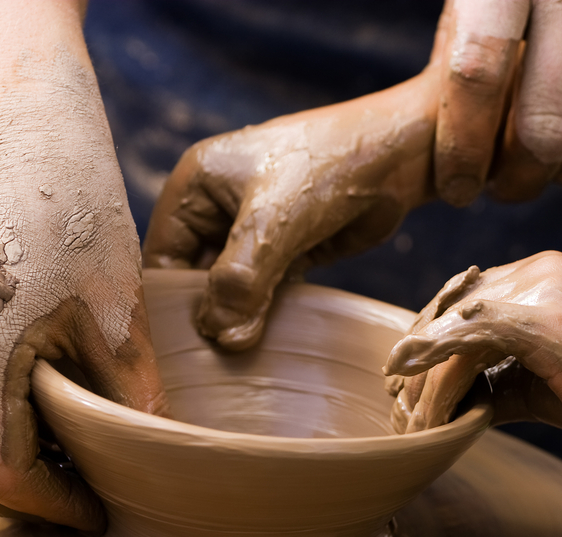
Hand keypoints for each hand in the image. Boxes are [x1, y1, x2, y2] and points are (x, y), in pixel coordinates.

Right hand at [0, 12, 166, 532]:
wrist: (15, 123)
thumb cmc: (74, 202)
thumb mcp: (117, 309)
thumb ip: (129, 397)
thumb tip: (148, 461)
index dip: (51, 504)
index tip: (97, 511)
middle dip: (24, 492)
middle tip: (86, 492)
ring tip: (68, 452)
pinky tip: (33, 410)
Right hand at [143, 71, 439, 349]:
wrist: (400, 154)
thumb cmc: (329, 167)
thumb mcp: (275, 223)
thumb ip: (241, 281)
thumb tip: (221, 339)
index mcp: (194, 187)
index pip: (162, 257)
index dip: (172, 301)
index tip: (185, 346)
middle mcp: (215, 208)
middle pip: (193, 277)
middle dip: (208, 314)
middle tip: (218, 358)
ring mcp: (250, 231)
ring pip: (229, 289)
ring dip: (239, 318)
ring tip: (245, 354)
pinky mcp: (283, 250)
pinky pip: (262, 291)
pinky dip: (265, 313)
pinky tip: (271, 338)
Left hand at [384, 251, 561, 466]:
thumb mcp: (543, 383)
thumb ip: (499, 380)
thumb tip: (455, 400)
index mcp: (542, 278)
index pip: (465, 302)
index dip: (430, 339)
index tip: (405, 376)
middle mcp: (538, 274)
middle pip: (451, 308)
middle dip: (418, 355)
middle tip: (395, 396)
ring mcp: (541, 292)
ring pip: (454, 324)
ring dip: (423, 371)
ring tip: (405, 410)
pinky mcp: (543, 320)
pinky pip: (468, 333)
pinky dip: (431, 355)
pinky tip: (404, 371)